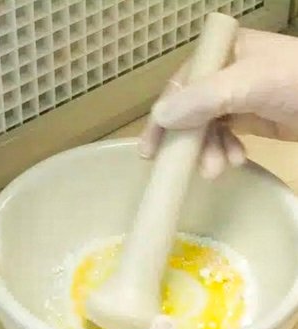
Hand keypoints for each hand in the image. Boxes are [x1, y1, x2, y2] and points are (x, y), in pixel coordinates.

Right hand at [140, 29, 297, 178]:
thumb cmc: (297, 82)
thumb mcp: (248, 84)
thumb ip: (202, 99)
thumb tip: (158, 117)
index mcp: (223, 54)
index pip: (180, 86)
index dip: (163, 118)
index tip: (151, 150)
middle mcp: (227, 73)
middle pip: (190, 110)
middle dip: (189, 141)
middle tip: (186, 167)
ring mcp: (241, 97)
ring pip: (207, 128)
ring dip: (208, 151)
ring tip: (217, 170)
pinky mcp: (254, 118)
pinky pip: (226, 137)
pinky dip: (225, 151)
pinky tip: (235, 161)